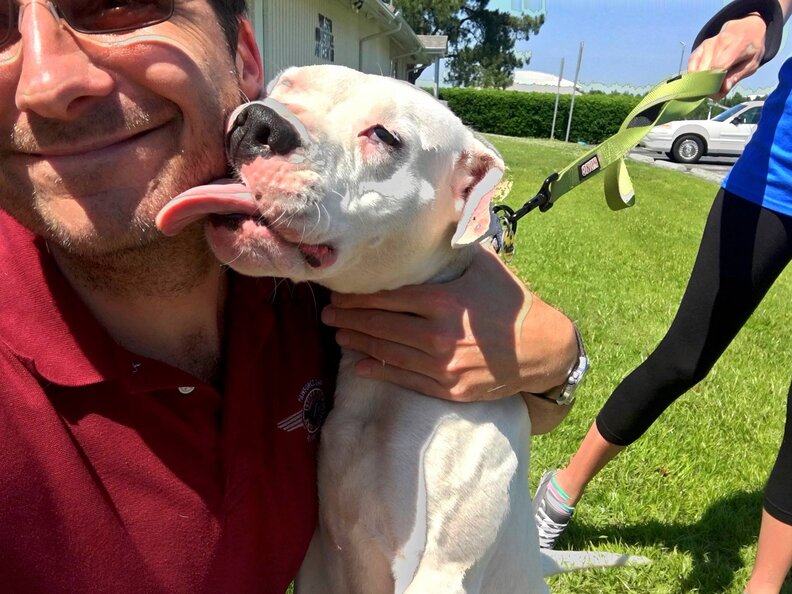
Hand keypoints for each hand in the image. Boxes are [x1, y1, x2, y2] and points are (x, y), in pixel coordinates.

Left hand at [320, 247, 577, 401]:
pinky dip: (379, 370)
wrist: (540, 349)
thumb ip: (457, 244)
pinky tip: (361, 365)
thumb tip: (435, 214)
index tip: (338, 294)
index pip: (387, 299)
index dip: (357, 298)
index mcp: (442, 302)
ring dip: (357, 343)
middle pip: (380, 326)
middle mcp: (436, 335)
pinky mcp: (447, 388)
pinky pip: (405, 378)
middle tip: (326, 314)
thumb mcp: (485, 266)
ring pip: (387, 352)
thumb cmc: (510, 302)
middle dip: (348, 319)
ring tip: (337, 334)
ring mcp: (441, 365)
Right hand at [688, 13, 767, 96]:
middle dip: (706, 85)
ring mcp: (708, 43)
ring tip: (707, 87)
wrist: (746, 27)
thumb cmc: (751, 47)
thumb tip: (723, 89)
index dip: (714, 83)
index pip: (718, 67)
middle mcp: (719, 43)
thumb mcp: (752, 63)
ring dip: (699, 80)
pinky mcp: (701, 46)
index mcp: (736, 46)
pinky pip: (692, 61)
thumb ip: (737, 76)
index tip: (715, 94)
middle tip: (711, 93)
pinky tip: (698, 79)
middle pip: (705, 69)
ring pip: (697, 67)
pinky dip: (693, 73)